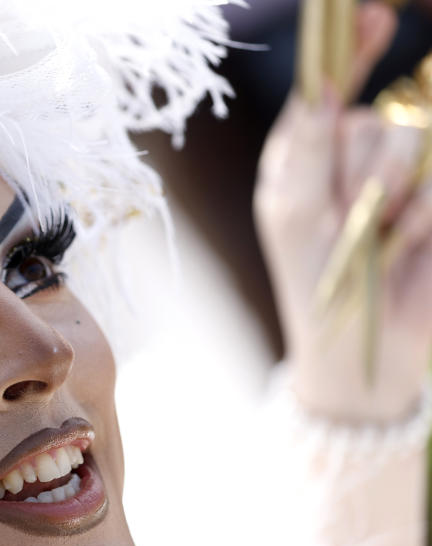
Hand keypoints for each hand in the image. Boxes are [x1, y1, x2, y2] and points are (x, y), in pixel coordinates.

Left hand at [255, 1, 431, 423]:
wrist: (365, 345)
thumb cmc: (314, 277)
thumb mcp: (294, 211)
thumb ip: (307, 146)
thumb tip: (316, 83)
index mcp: (311, 148)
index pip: (332, 83)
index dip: (354, 48)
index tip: (374, 16)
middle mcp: (360, 151)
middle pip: (385, 117)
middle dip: (371, 172)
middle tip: (355, 218)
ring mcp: (408, 173)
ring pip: (419, 140)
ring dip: (400, 195)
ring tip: (382, 237)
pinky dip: (427, 214)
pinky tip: (408, 243)